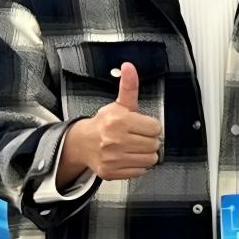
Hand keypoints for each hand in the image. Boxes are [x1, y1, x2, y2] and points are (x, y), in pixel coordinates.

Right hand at [58, 62, 163, 184]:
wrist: (82, 142)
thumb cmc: (104, 123)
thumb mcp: (119, 104)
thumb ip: (129, 86)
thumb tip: (129, 67)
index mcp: (119, 121)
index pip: (156, 128)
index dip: (151, 126)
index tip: (141, 126)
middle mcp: (114, 140)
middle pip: (155, 144)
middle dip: (149, 140)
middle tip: (137, 137)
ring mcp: (112, 157)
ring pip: (150, 159)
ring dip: (145, 153)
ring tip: (133, 147)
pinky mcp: (110, 172)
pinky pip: (140, 171)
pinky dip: (137, 165)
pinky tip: (127, 157)